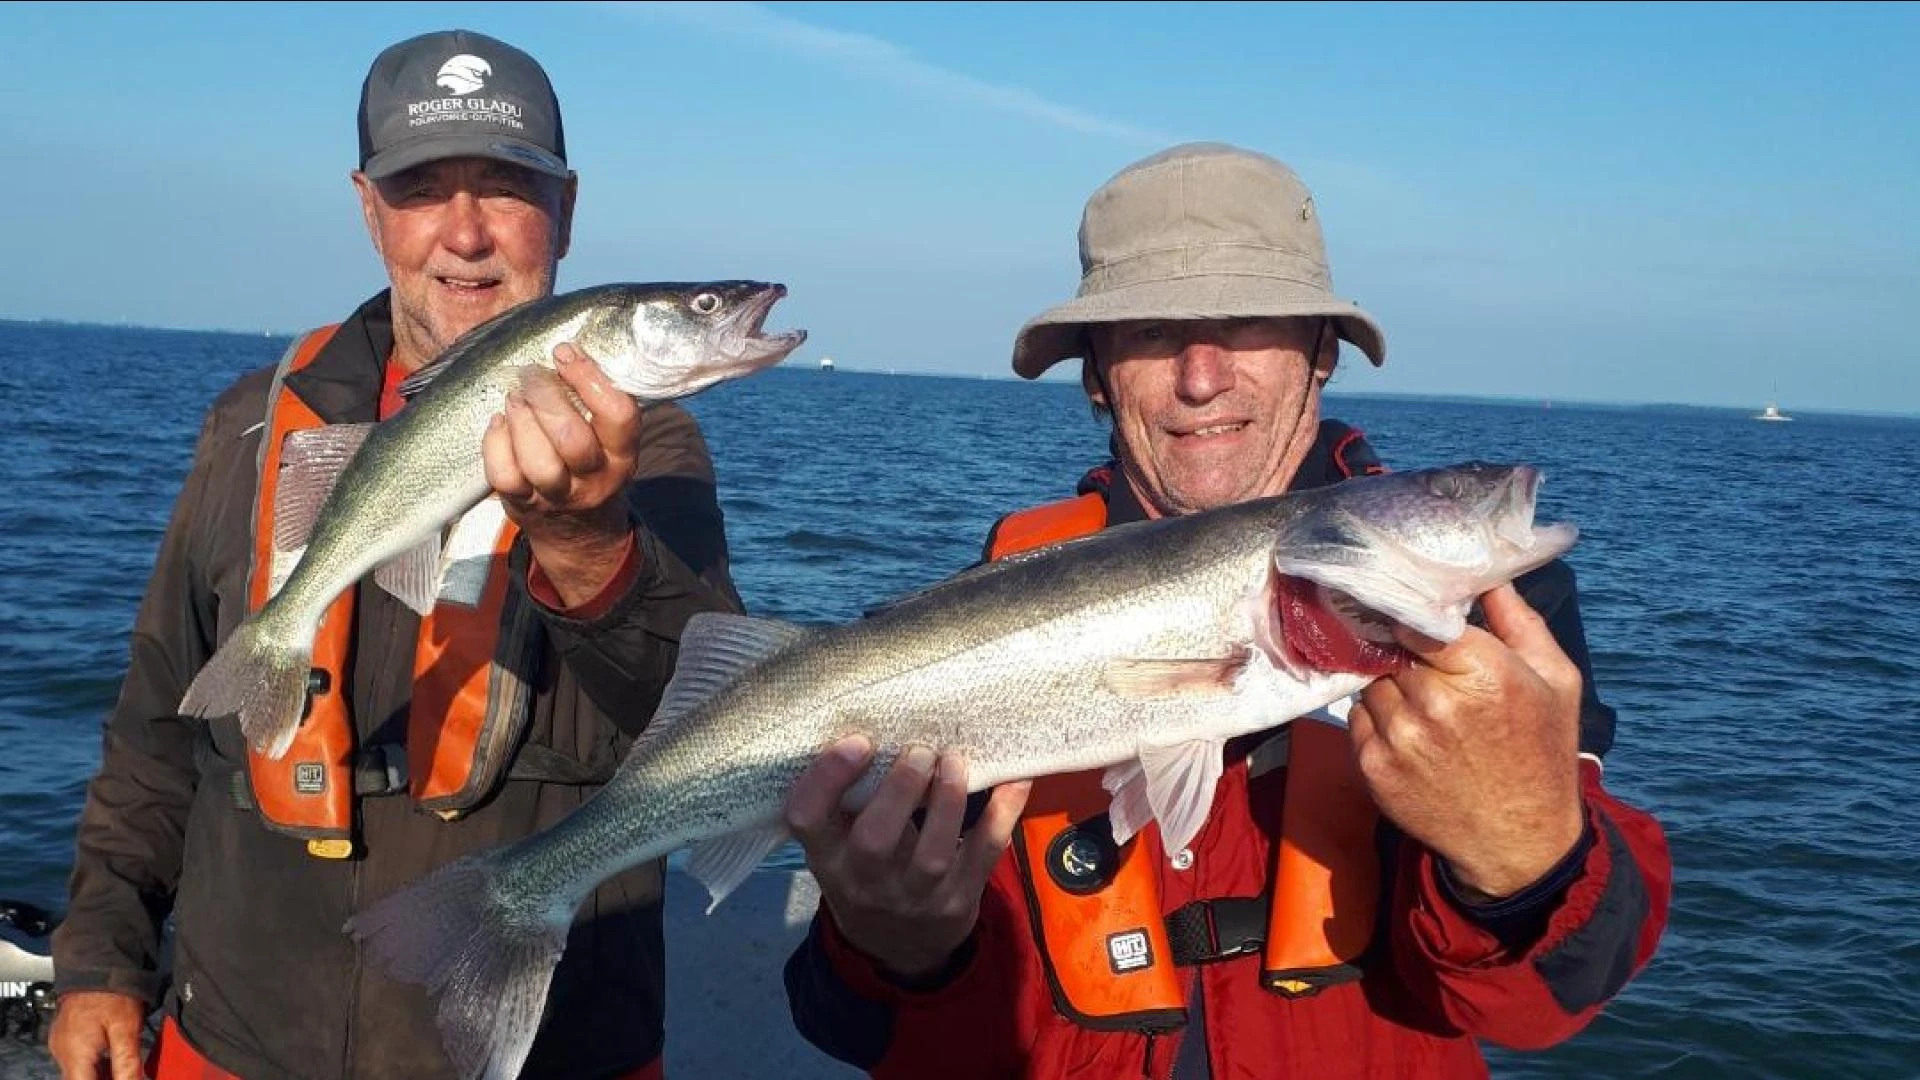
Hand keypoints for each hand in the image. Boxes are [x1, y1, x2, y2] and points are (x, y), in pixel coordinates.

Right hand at [48, 990, 144, 1079]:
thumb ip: (127, 1062)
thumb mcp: (126, 1030)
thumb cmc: (112, 993)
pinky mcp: (66, 1038)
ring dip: (101, 1074)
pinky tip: (114, 1060)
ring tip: (124, 1069)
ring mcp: (62, 1046)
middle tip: (128, 1073)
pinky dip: (96, 1064)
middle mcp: (63, 1054)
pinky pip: (79, 1060)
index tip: (126, 1079)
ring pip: (81, 1073)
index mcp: (75, 1055)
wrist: (98, 965)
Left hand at [483, 342, 641, 605]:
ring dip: (521, 420)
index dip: (589, 379)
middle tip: (531, 374)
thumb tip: (565, 348)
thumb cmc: (592, 464)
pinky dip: (495, 442)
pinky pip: (504, 474)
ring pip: (537, 461)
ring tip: (515, 397)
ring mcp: (557, 496)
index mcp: (622, 455)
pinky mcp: (523, 505)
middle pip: (571, 439)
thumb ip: (598, 402)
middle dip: (545, 397)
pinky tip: (499, 421)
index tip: (565, 352)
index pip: (618, 415)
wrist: (580, 532)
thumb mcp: (611, 440)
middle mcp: (594, 479)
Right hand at [785, 736, 1031, 981]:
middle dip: (900, 788)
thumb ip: (848, 804)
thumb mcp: (840, 849)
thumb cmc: (866, 875)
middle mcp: (865, 884)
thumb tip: (882, 729)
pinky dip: (1003, 813)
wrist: (899, 949)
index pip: (807, 819)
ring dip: (947, 798)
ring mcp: (915, 898)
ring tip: (954, 760)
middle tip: (920, 750)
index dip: (827, 777)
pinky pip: (984, 854)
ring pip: (932, 853)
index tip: (859, 741)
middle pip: (874, 841)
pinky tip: (1015, 779)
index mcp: (828, 859)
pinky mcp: (959, 901)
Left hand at [1347, 583, 1585, 899]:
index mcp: (1484, 673)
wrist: (1519, 843)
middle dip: (1404, 650)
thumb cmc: (1543, 755)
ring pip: (1371, 680)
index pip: (1419, 617)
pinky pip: (1357, 717)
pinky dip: (1376, 717)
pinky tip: (1408, 730)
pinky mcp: (1374, 767)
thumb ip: (1520, 623)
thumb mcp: (1556, 681)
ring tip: (1421, 701)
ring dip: (1389, 684)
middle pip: (1391, 647)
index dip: (1415, 616)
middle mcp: (1435, 703)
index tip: (1416, 616)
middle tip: (1420, 660)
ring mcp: (1400, 737)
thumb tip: (1489, 576)